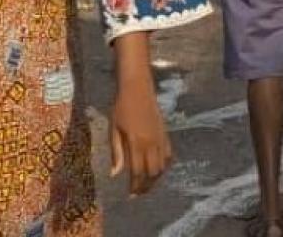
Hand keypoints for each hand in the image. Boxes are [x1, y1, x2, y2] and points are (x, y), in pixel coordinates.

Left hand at [109, 76, 173, 196]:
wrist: (137, 88)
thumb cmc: (120, 107)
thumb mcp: (114, 129)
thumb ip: (116, 153)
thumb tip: (115, 174)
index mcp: (137, 142)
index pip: (138, 172)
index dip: (135, 186)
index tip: (130, 195)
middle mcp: (151, 143)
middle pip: (152, 173)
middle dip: (146, 186)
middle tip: (138, 193)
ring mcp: (161, 138)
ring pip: (162, 166)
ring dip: (155, 178)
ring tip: (146, 183)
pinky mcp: (165, 133)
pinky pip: (168, 155)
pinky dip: (164, 165)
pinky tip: (157, 168)